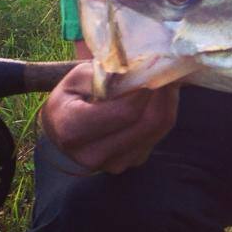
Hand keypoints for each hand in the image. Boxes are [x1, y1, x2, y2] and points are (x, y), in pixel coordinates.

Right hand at [38, 61, 180, 174]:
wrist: (61, 132)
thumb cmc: (70, 99)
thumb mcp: (77, 79)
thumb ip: (106, 73)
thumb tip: (140, 68)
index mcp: (73, 129)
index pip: (124, 112)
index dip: (146, 89)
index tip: (156, 68)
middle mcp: (92, 154)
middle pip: (147, 123)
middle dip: (163, 94)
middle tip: (170, 71)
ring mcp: (114, 163)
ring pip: (158, 130)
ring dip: (168, 102)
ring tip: (168, 80)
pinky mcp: (131, 162)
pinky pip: (157, 136)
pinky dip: (164, 114)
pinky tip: (160, 98)